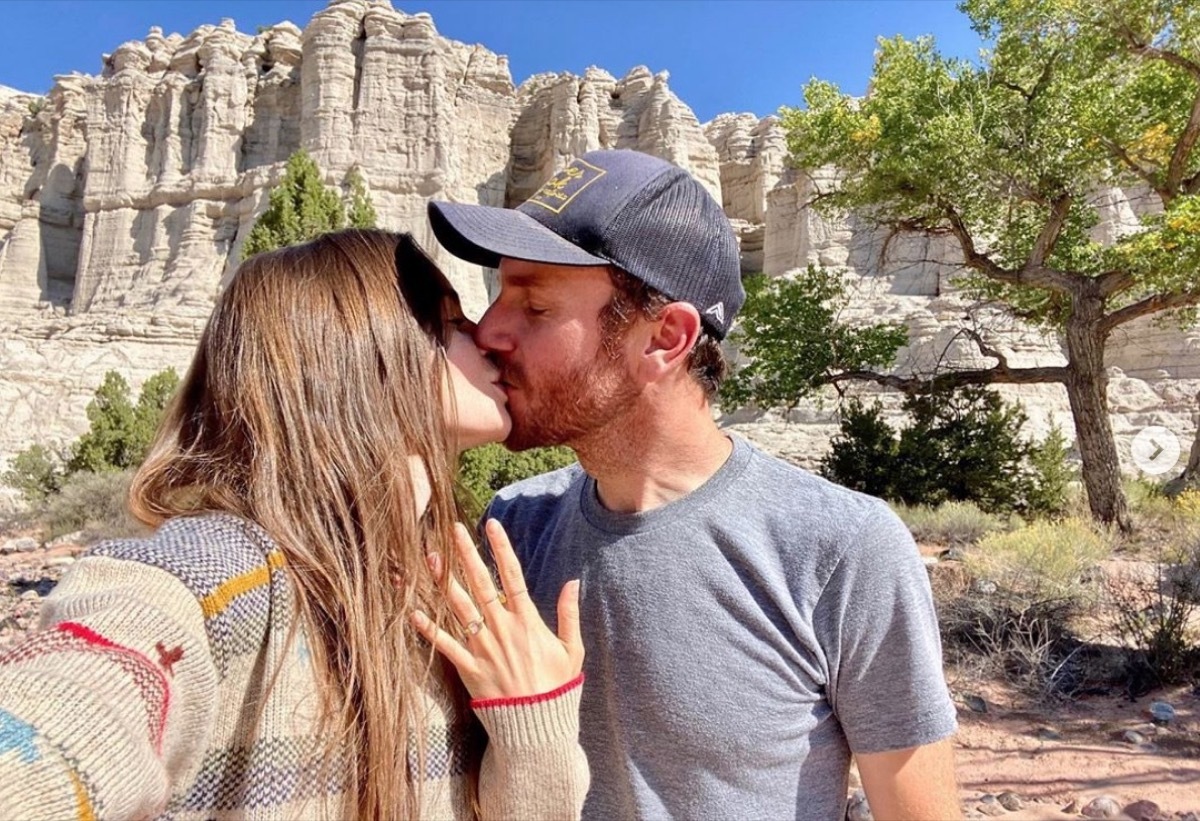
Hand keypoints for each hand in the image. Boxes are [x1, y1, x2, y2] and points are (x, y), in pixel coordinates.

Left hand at [411, 519, 582, 700]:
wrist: (537, 726)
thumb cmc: (557, 687)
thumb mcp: (572, 649)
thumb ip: (569, 613)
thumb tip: (572, 581)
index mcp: (527, 621)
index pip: (513, 575)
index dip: (501, 547)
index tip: (491, 524)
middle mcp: (501, 628)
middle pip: (480, 582)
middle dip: (465, 554)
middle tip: (452, 530)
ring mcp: (482, 647)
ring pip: (458, 607)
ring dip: (443, 580)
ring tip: (430, 557)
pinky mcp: (468, 668)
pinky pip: (444, 644)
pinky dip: (428, 628)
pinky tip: (413, 610)